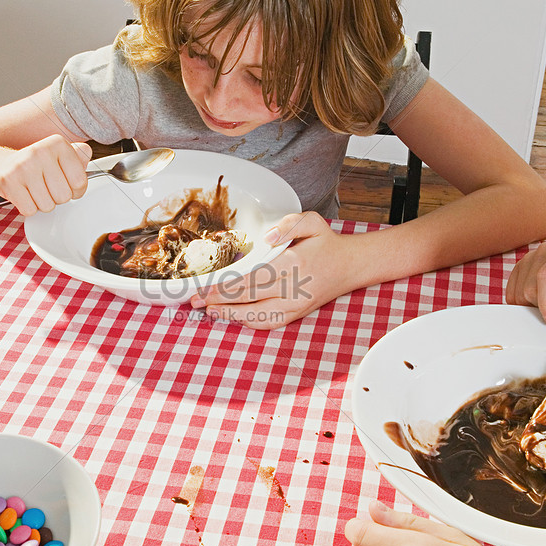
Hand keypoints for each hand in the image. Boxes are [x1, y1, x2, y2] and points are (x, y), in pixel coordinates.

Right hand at [0, 134, 91, 216]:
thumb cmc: (33, 165)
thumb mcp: (57, 157)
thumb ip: (77, 157)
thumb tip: (86, 152)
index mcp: (57, 144)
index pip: (80, 182)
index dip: (73, 190)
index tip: (62, 182)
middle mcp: (40, 151)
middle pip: (64, 196)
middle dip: (55, 197)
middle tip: (43, 186)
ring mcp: (22, 166)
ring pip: (47, 205)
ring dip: (40, 203)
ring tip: (31, 189)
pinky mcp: (7, 181)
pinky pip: (29, 210)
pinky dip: (26, 207)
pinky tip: (21, 194)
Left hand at [188, 212, 357, 328]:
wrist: (350, 265)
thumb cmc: (327, 243)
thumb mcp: (312, 222)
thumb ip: (289, 224)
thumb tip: (267, 238)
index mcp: (293, 265)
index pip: (251, 280)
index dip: (224, 288)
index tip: (203, 290)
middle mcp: (294, 290)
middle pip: (249, 301)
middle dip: (219, 303)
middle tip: (194, 302)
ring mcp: (296, 306)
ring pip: (258, 317)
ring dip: (231, 316)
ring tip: (209, 311)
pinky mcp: (297, 314)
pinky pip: (270, 322)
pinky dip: (249, 322)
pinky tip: (233, 315)